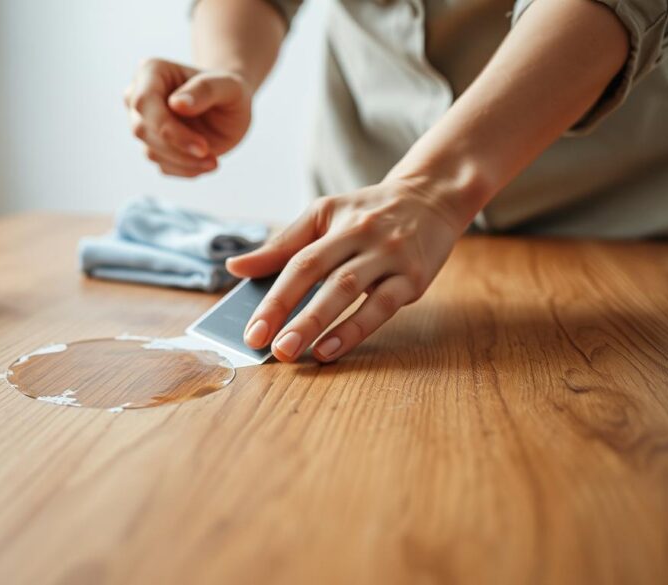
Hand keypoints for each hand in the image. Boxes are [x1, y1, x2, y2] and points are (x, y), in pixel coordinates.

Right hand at [124, 58, 252, 177]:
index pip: (144, 101)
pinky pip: (162, 166)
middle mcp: (140, 96)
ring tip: (213, 161)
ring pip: (151, 151)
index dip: (167, 128)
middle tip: (209, 155)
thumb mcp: (228, 85)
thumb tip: (176, 104)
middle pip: (142, 129)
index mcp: (152, 71)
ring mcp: (144, 124)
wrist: (230, 107)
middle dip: (176, 148)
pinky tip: (207, 163)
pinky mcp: (153, 147)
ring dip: (184, 162)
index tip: (201, 146)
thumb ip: (204, 90)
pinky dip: (186, 170)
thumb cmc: (228, 90)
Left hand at [226, 179, 466, 361]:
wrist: (432, 197)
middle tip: (264, 345)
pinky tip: (331, 350)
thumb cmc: (368, 213)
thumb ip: (281, 244)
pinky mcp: (414, 277)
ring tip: (291, 351)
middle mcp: (360, 234)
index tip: (250, 329)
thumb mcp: (324, 215)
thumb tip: (235, 267)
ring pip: (348, 290)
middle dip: (288, 311)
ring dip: (317, 324)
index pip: (296, 259)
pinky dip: (355, 330)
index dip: (272, 296)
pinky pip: (382, 306)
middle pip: (318, 273)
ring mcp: (389, 256)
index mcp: (333, 219)